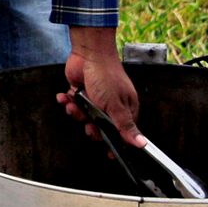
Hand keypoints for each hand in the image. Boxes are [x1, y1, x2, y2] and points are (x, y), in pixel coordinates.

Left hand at [58, 29, 141, 145]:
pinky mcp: (81, 93)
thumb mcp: (116, 106)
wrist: (89, 53)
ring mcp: (96, 99)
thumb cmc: (107, 76)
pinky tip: (65, 97)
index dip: (114, 142)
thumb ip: (125, 127)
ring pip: (84, 117)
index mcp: (125, 110)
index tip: (109, 153)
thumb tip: (142, 144)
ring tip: (74, 105)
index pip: (121, 133)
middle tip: (88, 122)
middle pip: (99, 128)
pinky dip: (67, 102)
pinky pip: (73, 105)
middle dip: (90, 126)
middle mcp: (111, 106)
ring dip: (76, 112)